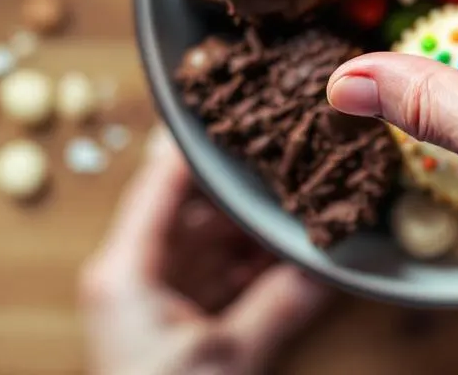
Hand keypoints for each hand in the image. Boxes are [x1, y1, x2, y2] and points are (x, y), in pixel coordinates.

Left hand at [80, 130, 329, 374]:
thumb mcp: (229, 357)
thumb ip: (282, 303)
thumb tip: (332, 265)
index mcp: (125, 268)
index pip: (162, 179)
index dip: (201, 140)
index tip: (241, 106)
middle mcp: (132, 271)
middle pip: (192, 204)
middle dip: (244, 185)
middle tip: (293, 154)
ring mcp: (152, 294)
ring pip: (210, 236)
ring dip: (253, 225)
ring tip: (302, 198)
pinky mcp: (172, 318)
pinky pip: (217, 270)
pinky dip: (252, 261)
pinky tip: (290, 251)